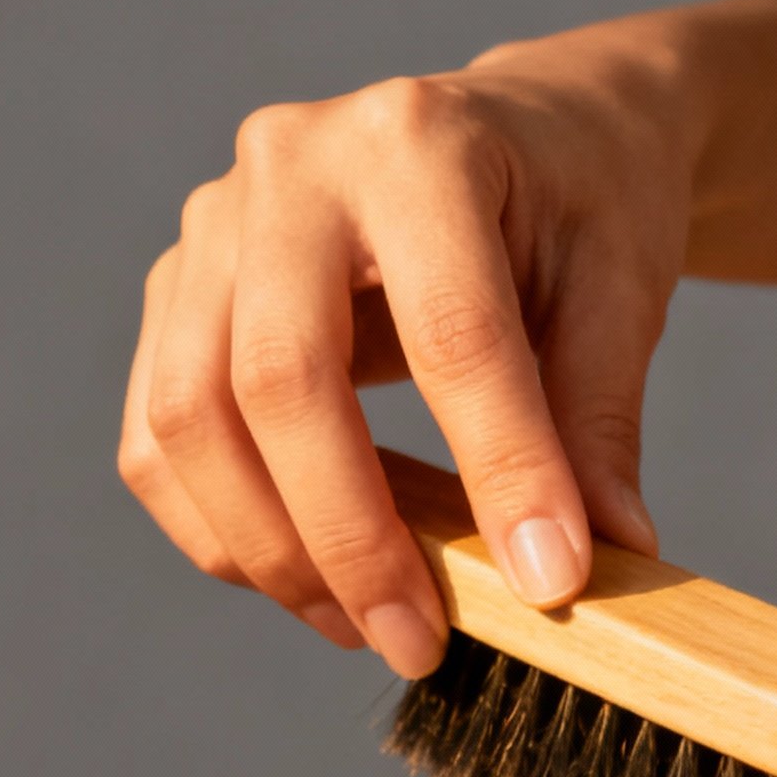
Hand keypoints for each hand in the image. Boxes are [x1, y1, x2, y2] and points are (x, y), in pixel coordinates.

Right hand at [118, 24, 691, 672]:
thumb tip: (603, 558)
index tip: (549, 583)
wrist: (524, 131)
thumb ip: (598, 421)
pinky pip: (157, 438)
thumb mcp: (619, 291)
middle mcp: (291, 166)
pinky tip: (307, 582)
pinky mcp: (177, 290)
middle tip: (421, 644)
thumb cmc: (579, 204)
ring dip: (271, 552)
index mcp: (418, 142)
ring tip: (366, 627)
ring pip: (190, 418)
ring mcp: (212, 225)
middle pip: (278, 380)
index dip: (499, 469)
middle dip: (350, 539)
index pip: (449, 332)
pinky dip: (220, 530)